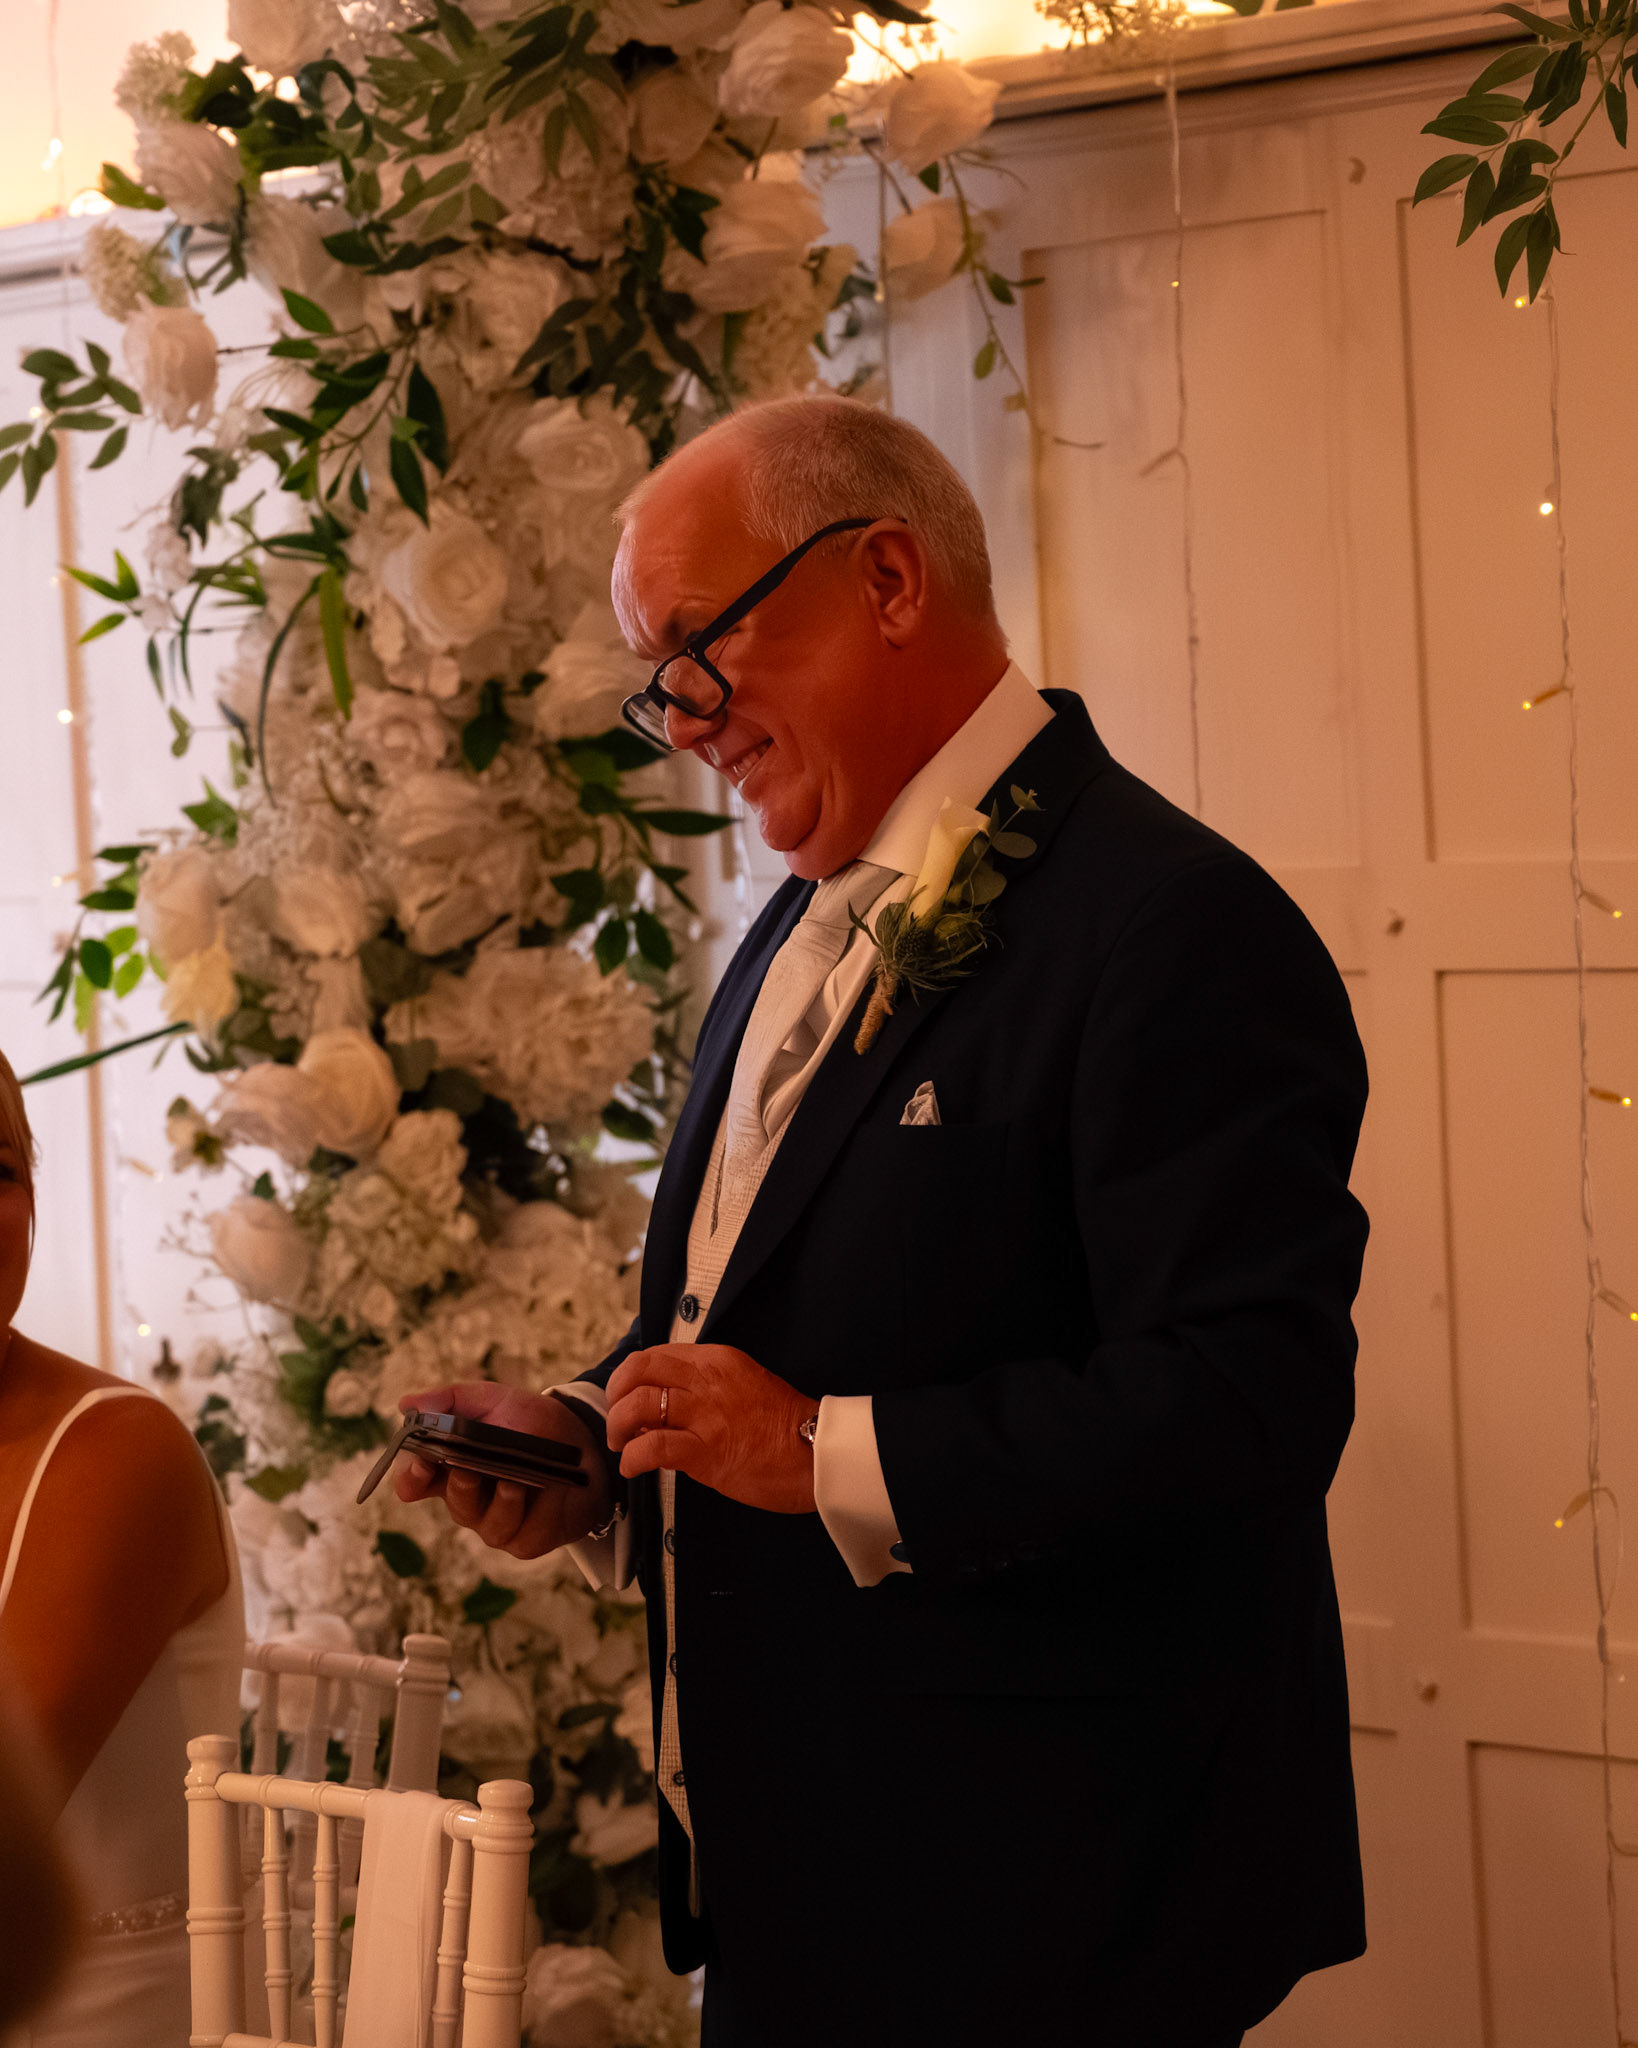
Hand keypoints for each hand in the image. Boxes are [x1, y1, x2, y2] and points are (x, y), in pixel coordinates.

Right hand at [392, 1382, 613, 1557]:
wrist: (588, 1446)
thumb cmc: (534, 1424)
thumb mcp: (494, 1400)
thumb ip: (451, 1400)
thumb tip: (406, 1405)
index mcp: (452, 1468)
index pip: (415, 1483)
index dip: (411, 1479)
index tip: (421, 1466)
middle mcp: (470, 1501)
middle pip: (454, 1503)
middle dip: (463, 1486)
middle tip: (471, 1468)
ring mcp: (497, 1525)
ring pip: (489, 1524)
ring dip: (503, 1500)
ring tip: (516, 1480)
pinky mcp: (526, 1541)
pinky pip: (525, 1532)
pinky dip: (539, 1509)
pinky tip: (550, 1491)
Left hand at [605, 1344, 817, 1513]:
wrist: (816, 1454)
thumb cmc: (784, 1426)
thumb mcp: (744, 1385)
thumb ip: (706, 1387)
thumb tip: (666, 1403)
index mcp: (717, 1360)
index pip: (655, 1354)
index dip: (629, 1376)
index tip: (626, 1397)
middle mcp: (707, 1379)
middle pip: (638, 1371)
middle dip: (615, 1396)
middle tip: (618, 1421)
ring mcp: (706, 1413)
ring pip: (638, 1405)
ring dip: (619, 1427)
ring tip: (623, 1445)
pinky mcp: (706, 1450)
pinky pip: (652, 1446)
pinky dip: (633, 1457)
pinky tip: (633, 1466)